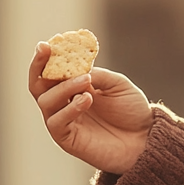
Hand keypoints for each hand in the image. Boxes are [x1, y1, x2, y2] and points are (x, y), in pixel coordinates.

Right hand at [28, 42, 153, 174]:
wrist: (145, 139)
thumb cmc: (132, 111)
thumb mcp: (118, 84)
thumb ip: (97, 74)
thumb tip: (76, 67)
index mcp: (73, 88)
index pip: (50, 71)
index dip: (44, 58)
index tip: (46, 44)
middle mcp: (64, 104)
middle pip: (38, 86)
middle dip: (39, 67)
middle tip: (47, 51)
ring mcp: (64, 122)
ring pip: (46, 102)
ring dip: (64, 88)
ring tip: (87, 81)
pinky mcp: (67, 140)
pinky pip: (57, 122)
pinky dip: (69, 108)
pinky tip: (86, 100)